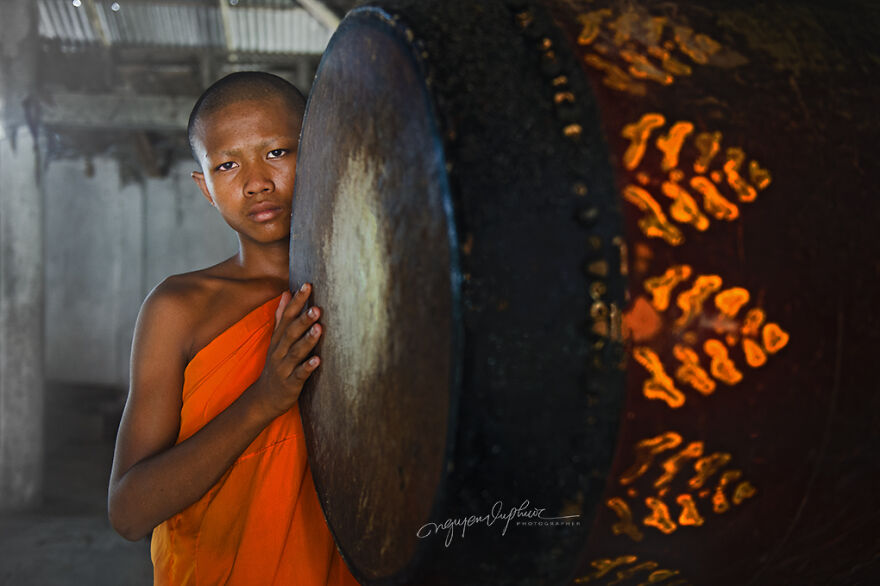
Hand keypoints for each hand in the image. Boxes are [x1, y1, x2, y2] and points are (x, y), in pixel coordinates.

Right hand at [253, 282, 321, 418]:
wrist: (264, 397)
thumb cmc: (277, 364)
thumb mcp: (276, 339)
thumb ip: (281, 316)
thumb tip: (286, 292)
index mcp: (279, 338)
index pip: (287, 316)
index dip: (297, 301)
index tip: (307, 285)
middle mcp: (280, 350)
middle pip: (291, 332)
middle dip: (304, 319)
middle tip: (317, 308)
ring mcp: (284, 367)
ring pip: (296, 352)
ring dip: (307, 340)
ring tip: (319, 328)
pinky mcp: (291, 383)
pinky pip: (300, 374)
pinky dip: (308, 367)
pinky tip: (318, 360)